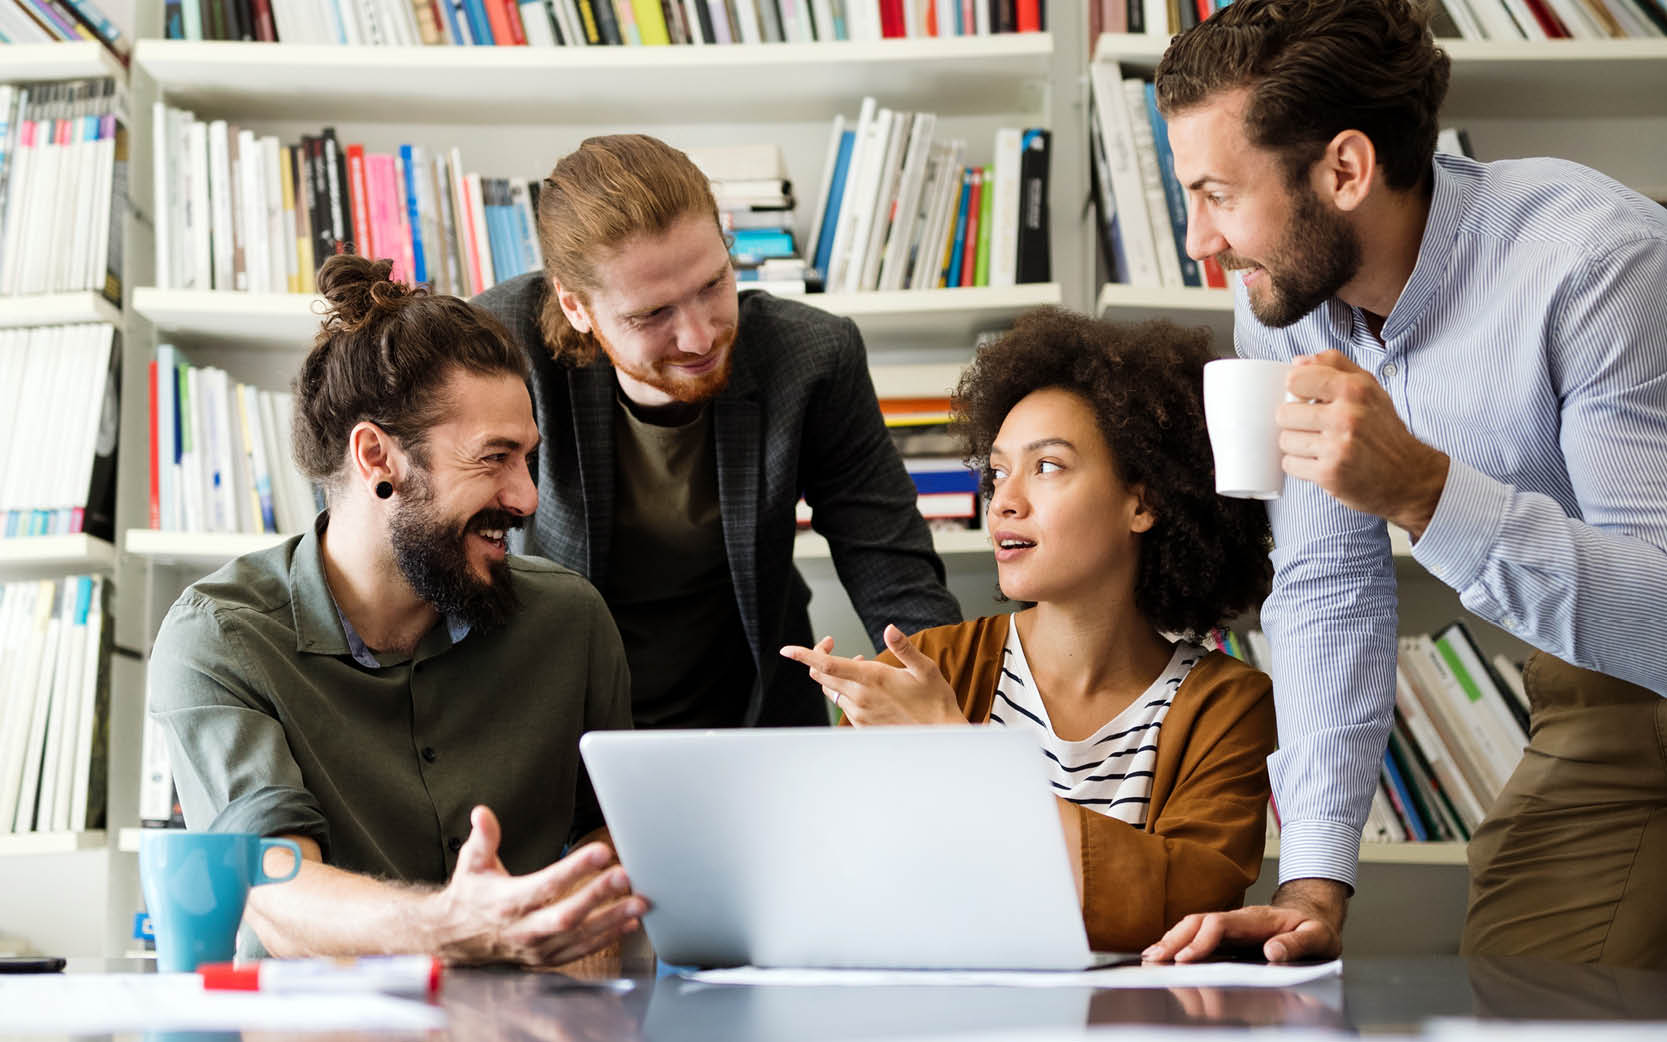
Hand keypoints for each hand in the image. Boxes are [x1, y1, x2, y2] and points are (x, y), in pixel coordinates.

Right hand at [430, 805, 646, 966]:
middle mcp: (524, 929)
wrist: (456, 939)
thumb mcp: (471, 864)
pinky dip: (607, 938)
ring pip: (579, 936)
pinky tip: (630, 923)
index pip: (545, 885)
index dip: (574, 869)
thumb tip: (482, 813)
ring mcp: (537, 948)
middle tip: (626, 876)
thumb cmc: (471, 895)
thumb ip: (483, 838)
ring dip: (612, 919)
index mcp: (507, 902)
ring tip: (640, 902)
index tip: (601, 851)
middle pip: (567, 915)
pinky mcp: (547, 960)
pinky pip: (581, 951)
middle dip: (599, 896)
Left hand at [779, 625, 963, 725]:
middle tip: (829, 642)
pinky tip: (863, 685)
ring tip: (856, 662)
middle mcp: (860, 697)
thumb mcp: (925, 669)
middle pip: (821, 675)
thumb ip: (904, 647)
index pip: (827, 664)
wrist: (940, 736)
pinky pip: (843, 704)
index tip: (787, 649)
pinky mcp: (862, 725)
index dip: (804, 655)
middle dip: (818, 656)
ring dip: (834, 673)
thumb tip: (889, 629)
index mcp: (871, 679)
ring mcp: (859, 713)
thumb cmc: (935, 701)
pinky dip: (844, 690)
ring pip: (831, 690)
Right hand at [1142, 878, 1346, 963]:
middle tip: (1155, 958)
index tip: (1185, 959)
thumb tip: (1272, 951)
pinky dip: (1179, 942)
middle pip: (1198, 922)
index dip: (1200, 941)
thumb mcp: (1318, 937)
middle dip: (1175, 939)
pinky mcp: (1229, 933)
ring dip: (1171, 939)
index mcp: (1257, 920)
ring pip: (1194, 926)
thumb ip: (1298, 944)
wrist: (1314, 914)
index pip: (1220, 925)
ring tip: (1151, 956)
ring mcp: (1232, 925)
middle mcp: (1239, 919)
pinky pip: (1199, 933)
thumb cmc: (1316, 928)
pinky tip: (1167, 952)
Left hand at [1279, 350, 1448, 539]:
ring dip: (1295, 445)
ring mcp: (1338, 447)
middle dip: (1293, 421)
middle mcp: (1347, 416)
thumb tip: (1298, 361)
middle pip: (1284, 413)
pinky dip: (1299, 465)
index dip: (1294, 389)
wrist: (1408, 475)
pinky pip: (1290, 464)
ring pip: (1285, 440)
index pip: (1296, 379)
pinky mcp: (1330, 474)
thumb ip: (1335, 365)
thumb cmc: (1383, 429)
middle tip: (1311, 426)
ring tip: (1317, 445)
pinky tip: (1318, 462)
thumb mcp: (1369, 388)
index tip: (1303, 397)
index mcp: (1354, 389)